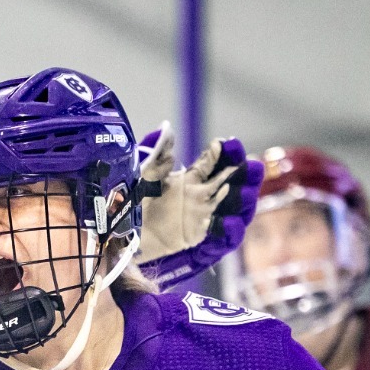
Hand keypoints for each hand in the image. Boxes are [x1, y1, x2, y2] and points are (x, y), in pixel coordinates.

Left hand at [135, 124, 264, 291]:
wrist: (118, 238)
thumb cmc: (129, 204)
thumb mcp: (139, 176)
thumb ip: (154, 155)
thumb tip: (166, 128)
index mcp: (189, 178)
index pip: (214, 162)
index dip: (226, 152)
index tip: (230, 144)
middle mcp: (201, 197)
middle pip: (233, 184)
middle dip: (246, 175)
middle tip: (251, 166)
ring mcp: (203, 219)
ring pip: (234, 210)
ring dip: (244, 201)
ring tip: (247, 193)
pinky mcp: (199, 241)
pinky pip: (221, 239)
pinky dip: (229, 232)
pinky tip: (230, 224)